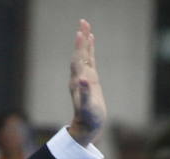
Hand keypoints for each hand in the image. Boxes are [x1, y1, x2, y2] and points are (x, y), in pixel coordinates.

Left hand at [66, 20, 105, 147]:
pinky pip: (89, 60)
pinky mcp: (90, 78)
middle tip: (83, 22)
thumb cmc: (89, 118)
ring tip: (86, 26)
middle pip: (80, 53)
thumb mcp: (88, 108)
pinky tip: (91, 40)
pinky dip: (90, 49)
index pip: (78, 60)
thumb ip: (85, 94)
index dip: (80, 47)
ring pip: (84, 54)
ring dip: (84, 40)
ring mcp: (84, 76)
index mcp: (78, 81)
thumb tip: (82, 81)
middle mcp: (79, 76)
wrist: (87, 125)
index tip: (81, 33)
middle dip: (81, 38)